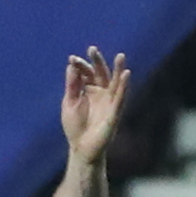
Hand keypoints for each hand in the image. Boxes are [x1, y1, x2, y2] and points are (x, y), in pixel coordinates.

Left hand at [61, 46, 129, 162]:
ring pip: (115, 82)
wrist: (81, 147)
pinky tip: (126, 74)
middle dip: (97, 61)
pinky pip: (120, 97)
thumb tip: (71, 66)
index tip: (71, 59)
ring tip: (120, 56)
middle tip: (92, 49)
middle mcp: (100, 93)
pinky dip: (123, 86)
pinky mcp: (114, 112)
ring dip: (119, 70)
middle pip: (101, 73)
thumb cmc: (75, 126)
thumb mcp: (69, 103)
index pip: (86, 73)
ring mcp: (109, 101)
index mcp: (88, 90)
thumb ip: (72, 85)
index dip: (80, 65)